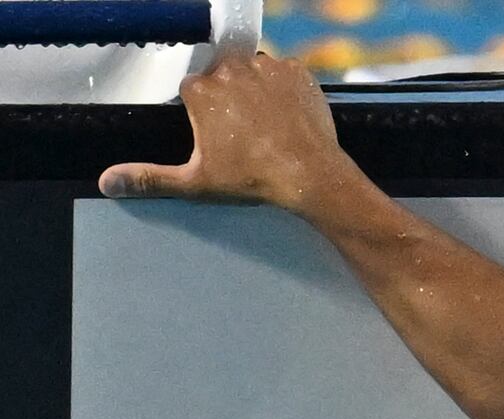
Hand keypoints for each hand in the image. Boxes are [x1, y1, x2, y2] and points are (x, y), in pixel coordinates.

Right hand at [99, 54, 356, 214]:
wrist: (311, 177)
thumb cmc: (253, 178)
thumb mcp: (195, 182)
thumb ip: (149, 178)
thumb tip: (107, 181)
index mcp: (200, 90)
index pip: (193, 90)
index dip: (205, 113)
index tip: (220, 133)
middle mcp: (230, 69)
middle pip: (222, 76)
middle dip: (230, 99)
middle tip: (245, 131)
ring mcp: (266, 67)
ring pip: (253, 72)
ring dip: (257, 90)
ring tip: (268, 124)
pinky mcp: (297, 71)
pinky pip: (285, 73)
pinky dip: (286, 89)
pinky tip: (288, 115)